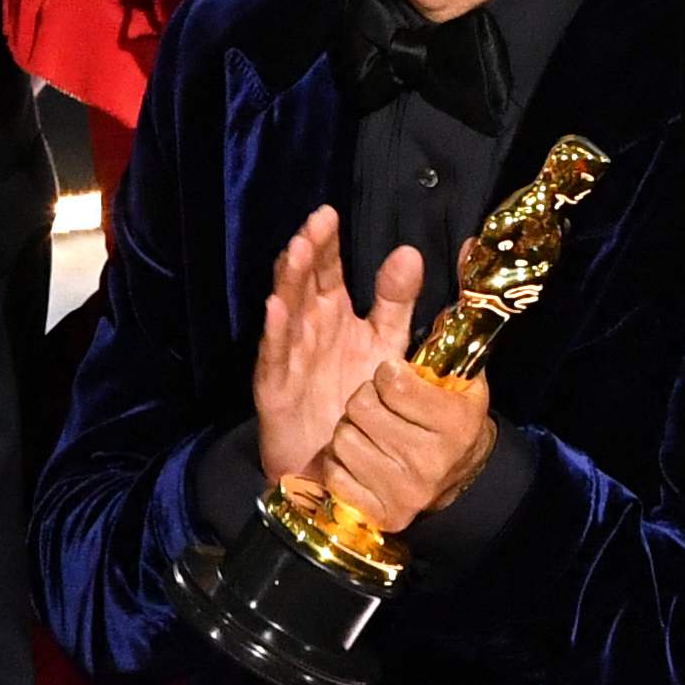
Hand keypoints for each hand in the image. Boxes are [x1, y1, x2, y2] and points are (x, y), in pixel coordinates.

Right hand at [248, 209, 418, 488]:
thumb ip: (397, 302)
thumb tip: (409, 253)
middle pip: (303, 285)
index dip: (327, 245)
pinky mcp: (275, 387)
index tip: (328, 214)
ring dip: (290, 282)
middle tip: (315, 225)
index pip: (328, 272)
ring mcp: (289, 357)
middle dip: (308, 254)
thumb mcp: (389, 346)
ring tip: (298, 253)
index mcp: (336, 317)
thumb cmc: (362, 404)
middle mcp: (309, 330)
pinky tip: (277, 309)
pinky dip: (275, 332)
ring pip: (286, 312)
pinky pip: (275, 356)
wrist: (340, 470)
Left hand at [316, 356, 499, 537]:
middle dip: (365, 399)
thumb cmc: (450, 421)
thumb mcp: (461, 383)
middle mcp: (432, 461)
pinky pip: (335, 472)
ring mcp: (406, 491)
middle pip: (360, 407)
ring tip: (371, 433)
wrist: (459, 479)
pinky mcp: (381, 513)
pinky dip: (340, 463)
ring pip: (343, 438)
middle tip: (380, 407)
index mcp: (457, 425)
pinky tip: (361, 460)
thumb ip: (443, 350)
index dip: (387, 373)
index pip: (393, 383)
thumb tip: (410, 290)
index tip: (392, 377)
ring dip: (350, 430)